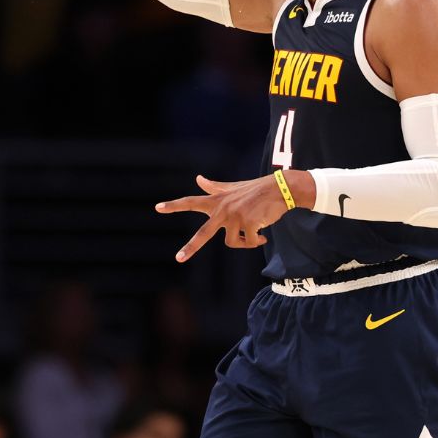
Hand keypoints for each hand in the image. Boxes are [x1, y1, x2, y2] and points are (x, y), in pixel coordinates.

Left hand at [156, 174, 293, 261]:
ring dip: (244, 242)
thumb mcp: (232, 188)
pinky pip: (249, 242)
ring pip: (233, 242)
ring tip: (255, 233)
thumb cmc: (256, 189)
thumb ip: (214, 187)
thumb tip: (197, 178)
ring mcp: (235, 217)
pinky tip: (263, 234)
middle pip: (203, 233)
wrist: (279, 189)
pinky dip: (257, 241)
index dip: (174, 205)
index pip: (191, 202)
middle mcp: (223, 209)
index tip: (158, 207)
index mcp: (217, 201)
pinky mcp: (248, 223)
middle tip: (178, 259)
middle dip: (191, 247)